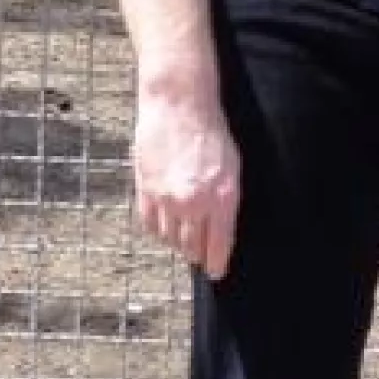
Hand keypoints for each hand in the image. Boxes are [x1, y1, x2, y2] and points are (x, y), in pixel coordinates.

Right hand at [131, 84, 240, 280]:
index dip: (216, 264)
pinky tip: (164, 222)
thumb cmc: (211, 133)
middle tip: (199, 252)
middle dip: (197, 252)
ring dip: (177, 241)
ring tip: (182, 234)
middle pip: (192, 246)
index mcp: (222, 198)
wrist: (179, 106)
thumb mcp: (232, 167)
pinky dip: (157, 229)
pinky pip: (149, 225)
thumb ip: (226, 201)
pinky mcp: (146, 190)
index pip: (219, 246)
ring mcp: (167, 198)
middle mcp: (194, 203)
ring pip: (170, 239)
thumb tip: (219, 230)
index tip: (215, 272)